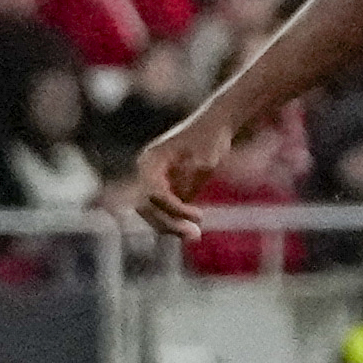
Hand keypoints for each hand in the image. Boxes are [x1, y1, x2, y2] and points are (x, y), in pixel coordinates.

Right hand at [115, 113, 233, 239]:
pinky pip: (164, 213)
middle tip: (195, 235)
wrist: (215, 127)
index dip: (174, 209)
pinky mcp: (165, 190)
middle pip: (147, 207)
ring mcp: (154, 182)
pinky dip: (176, 223)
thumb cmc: (210, 137)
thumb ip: (193, 176)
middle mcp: (147, 173)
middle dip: (168, 223)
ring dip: (171, 226)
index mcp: (150, 161)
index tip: (200, 216)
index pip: (154, 194)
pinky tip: (193, 230)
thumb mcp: (206, 156)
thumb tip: (182, 196)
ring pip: (152, 214)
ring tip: (195, 235)